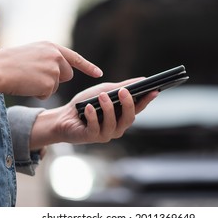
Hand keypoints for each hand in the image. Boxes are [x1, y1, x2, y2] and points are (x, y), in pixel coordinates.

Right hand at [0, 41, 102, 99]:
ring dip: (45, 87)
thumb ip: (48, 59)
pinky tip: (26, 86)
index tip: (99, 74)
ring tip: (27, 79)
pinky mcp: (49, 83)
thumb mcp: (32, 53)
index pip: (74, 58)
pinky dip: (38, 94)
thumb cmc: (8, 62)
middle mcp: (55, 56)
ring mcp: (53, 69)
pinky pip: (47, 94)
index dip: (88, 67)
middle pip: (67, 74)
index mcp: (51, 47)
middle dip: (57, 79)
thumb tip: (61, 72)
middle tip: (36, 77)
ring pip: (56, 85)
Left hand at [29, 78, 158, 149]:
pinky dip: (92, 117)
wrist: (64, 117)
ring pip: (112, 124)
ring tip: (102, 96)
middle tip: (124, 91)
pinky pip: (94, 128)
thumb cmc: (86, 104)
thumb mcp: (104, 91)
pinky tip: (89, 108)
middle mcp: (116, 127)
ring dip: (108, 109)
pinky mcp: (90, 137)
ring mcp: (104, 134)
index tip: (153, 90)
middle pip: (129, 119)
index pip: (138, 109)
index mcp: (121, 116)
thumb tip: (142, 80)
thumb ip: (121, 87)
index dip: (147, 100)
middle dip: (128, 105)